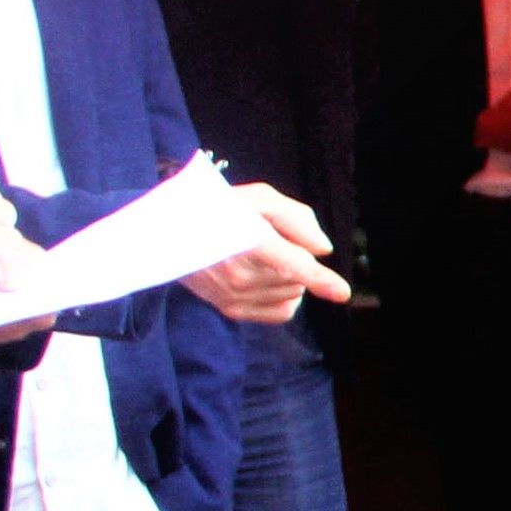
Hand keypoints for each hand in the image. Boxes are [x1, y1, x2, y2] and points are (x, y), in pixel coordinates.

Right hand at [183, 183, 351, 323]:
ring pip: (293, 294)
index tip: (340, 291)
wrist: (170, 234)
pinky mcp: (231, 309)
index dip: (319, 279)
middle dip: (295, 259)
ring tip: (259, 258)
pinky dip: (284, 297)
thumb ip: (296, 218)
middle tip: (267, 241)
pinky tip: (266, 279)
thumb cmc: (219, 209)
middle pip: (299, 277)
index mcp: (247, 241)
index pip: (290, 264)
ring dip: (289, 278)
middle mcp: (240, 274)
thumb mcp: (258, 198)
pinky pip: (281, 312)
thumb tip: (321, 250)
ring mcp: (235, 295)